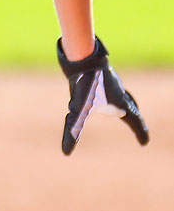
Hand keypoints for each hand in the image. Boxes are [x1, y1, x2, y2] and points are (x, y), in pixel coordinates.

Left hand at [57, 36, 148, 154]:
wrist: (83, 58)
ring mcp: (113, 84)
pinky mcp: (104, 77)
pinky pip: (115, 89)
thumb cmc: (84, 85)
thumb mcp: (78, 111)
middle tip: (140, 130)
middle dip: (136, 121)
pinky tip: (107, 94)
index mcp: (120, 103)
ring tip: (130, 112)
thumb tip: (66, 152)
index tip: (144, 143)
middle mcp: (120, 93)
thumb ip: (73, 131)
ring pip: (126, 97)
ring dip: (130, 107)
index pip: (134, 121)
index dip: (139, 132)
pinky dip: (118, 96)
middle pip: (133, 110)